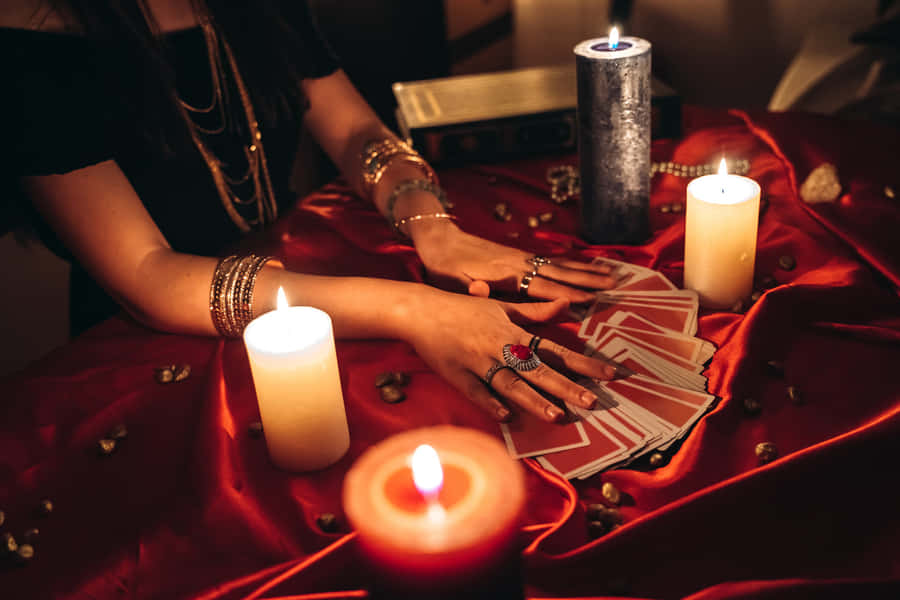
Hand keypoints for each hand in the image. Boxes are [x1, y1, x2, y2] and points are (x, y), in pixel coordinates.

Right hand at [404, 287, 617, 422]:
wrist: (422, 311)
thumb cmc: (463, 310)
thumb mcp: (501, 307)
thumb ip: (534, 312)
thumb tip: (566, 305)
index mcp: (513, 332)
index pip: (556, 349)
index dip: (583, 362)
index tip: (609, 374)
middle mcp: (500, 347)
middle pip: (538, 369)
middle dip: (566, 386)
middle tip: (592, 402)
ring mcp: (478, 362)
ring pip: (510, 382)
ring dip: (533, 399)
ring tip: (556, 416)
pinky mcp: (457, 375)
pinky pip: (476, 391)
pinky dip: (491, 403)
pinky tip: (507, 417)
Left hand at [411, 223, 616, 302]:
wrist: (440, 240)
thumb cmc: (444, 269)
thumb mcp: (451, 283)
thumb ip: (468, 290)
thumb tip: (481, 292)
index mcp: (505, 275)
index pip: (541, 287)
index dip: (565, 295)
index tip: (589, 302)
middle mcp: (520, 263)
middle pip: (560, 273)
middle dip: (588, 281)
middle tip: (616, 287)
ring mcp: (523, 257)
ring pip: (562, 264)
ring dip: (588, 270)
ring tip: (614, 275)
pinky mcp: (522, 255)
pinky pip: (554, 259)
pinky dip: (574, 262)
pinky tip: (590, 265)